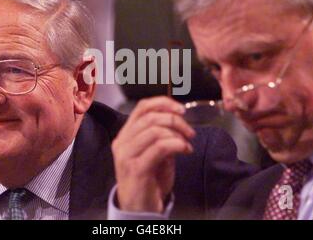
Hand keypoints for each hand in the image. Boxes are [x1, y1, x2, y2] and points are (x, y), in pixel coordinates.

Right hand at [112, 96, 194, 212]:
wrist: (139, 209)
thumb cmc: (149, 180)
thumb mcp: (156, 153)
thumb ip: (161, 135)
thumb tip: (177, 120)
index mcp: (125, 135)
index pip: (142, 107)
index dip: (163, 103)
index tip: (182, 109)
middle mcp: (122, 142)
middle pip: (150, 117)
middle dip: (175, 120)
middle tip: (190, 131)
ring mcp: (126, 156)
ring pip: (154, 130)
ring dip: (177, 134)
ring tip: (187, 144)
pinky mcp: (136, 169)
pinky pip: (159, 147)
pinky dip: (176, 144)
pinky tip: (185, 150)